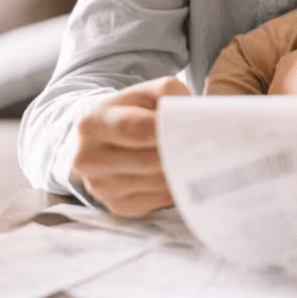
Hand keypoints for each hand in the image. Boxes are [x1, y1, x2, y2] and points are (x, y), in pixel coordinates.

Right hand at [71, 75, 189, 216]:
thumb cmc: (132, 112)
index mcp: (92, 123)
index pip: (138, 130)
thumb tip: (193, 117)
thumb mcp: (146, 92)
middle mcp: (89, 159)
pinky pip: (159, 200)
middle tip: (207, 145)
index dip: (170, 129)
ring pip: (157, 182)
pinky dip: (176, 187)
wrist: (105, 139)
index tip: (196, 127)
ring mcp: (100, 186)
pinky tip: (182, 173)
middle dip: (181, 152)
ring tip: (200, 157)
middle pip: (150, 160)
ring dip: (182, 171)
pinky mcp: (117, 205)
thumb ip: (170, 94)